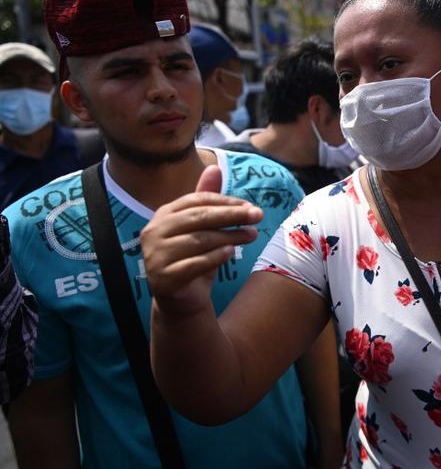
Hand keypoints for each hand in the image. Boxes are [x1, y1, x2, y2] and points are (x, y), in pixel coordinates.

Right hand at [140, 165, 262, 315]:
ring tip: (252, 235)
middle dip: (231, 215)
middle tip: (258, 215)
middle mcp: (154, 232)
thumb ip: (207, 200)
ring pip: (199, 240)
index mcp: (163, 215)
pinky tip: (231, 252)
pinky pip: (193, 264)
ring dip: (230, 236)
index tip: (250, 206)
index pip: (197, 201)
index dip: (225, 202)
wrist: (182, 300)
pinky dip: (214, 257)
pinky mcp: (163, 279)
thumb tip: (215, 168)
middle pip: (198, 218)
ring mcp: (155, 256)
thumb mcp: (203, 228)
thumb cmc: (194, 258)